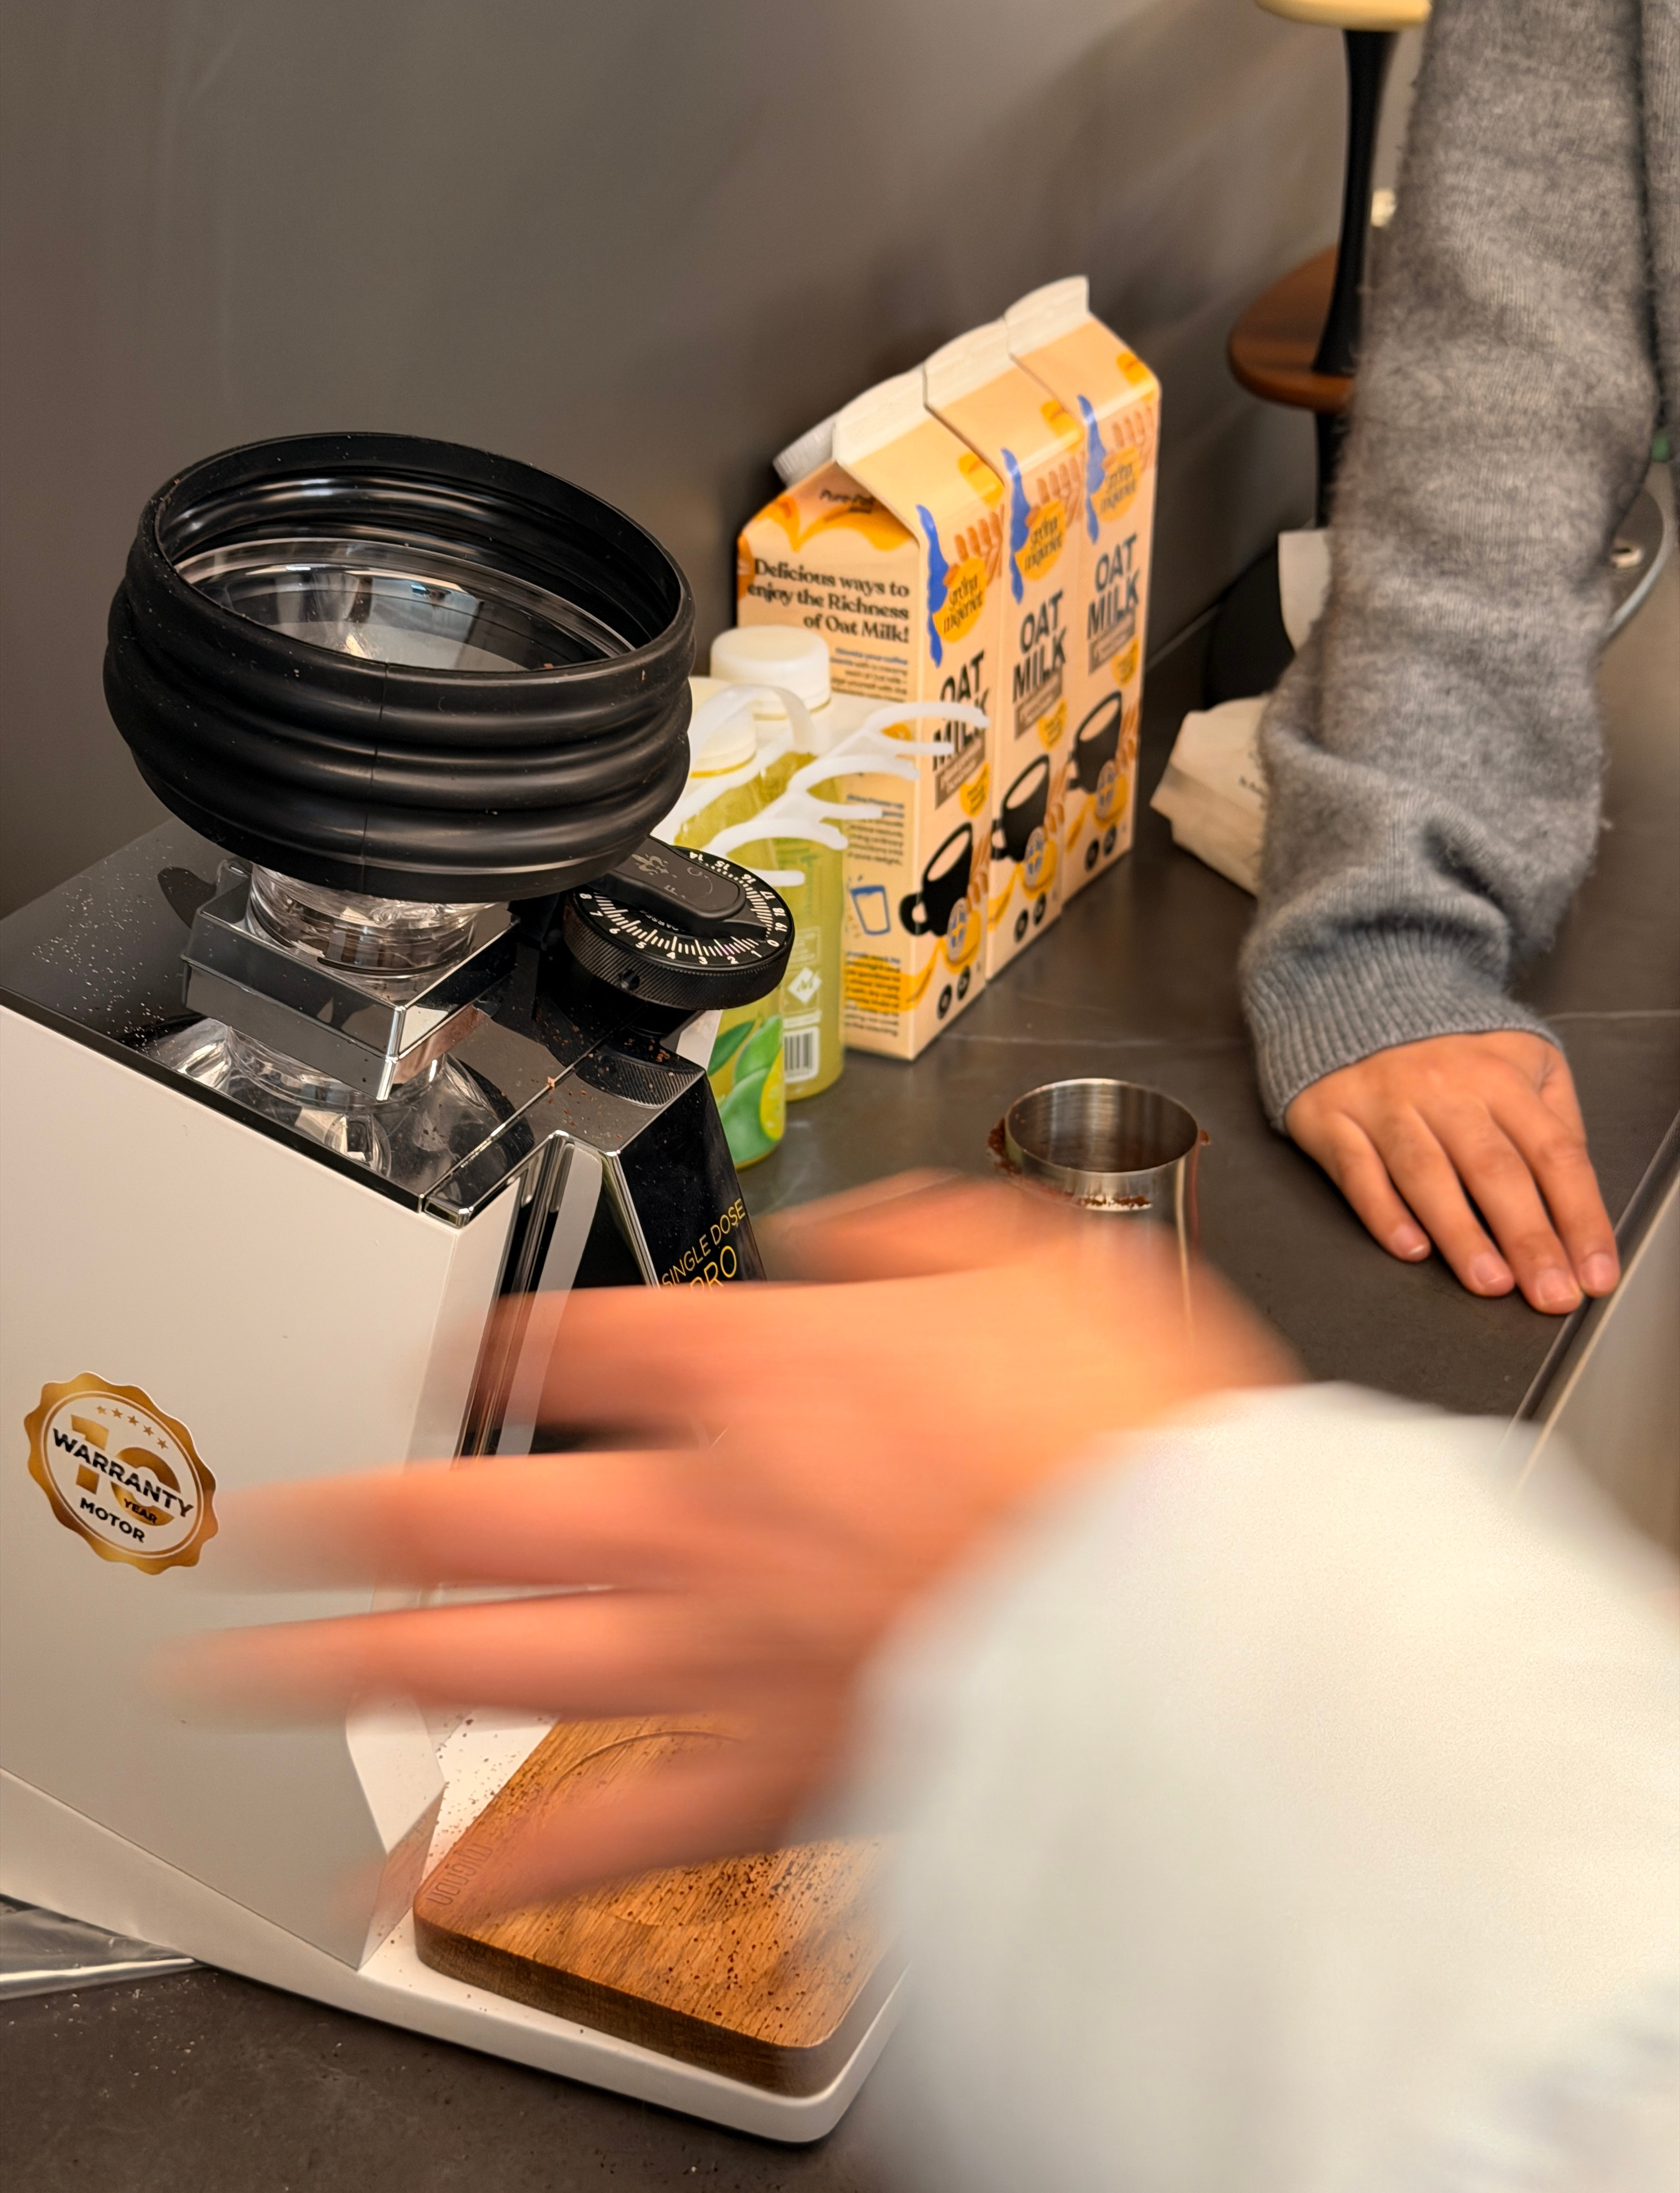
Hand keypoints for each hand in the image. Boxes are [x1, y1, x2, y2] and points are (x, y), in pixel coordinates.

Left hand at [188, 1176, 1291, 1904]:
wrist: (1203, 1613)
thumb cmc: (1132, 1439)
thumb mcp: (1033, 1254)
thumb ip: (908, 1234)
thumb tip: (833, 1239)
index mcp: (764, 1370)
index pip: (575, 1337)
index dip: (489, 1335)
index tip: (443, 1351)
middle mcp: (707, 1505)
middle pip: (470, 1505)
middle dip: (344, 1516)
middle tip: (257, 1525)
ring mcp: (721, 1647)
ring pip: (489, 1661)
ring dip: (353, 1670)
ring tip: (251, 1679)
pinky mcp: (769, 1770)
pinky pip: (612, 1829)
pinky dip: (515, 1866)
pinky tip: (431, 1890)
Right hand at [1284, 1033, 1619, 1310]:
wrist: (1352, 1003)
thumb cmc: (1448, 1053)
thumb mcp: (1521, 1061)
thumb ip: (1554, 1121)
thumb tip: (1577, 1204)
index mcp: (1500, 1076)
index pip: (1553, 1152)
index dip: (1580, 1217)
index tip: (1593, 1273)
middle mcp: (1443, 1088)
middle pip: (1494, 1168)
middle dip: (1528, 1238)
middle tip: (1549, 1293)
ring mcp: (1384, 1103)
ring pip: (1426, 1173)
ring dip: (1461, 1233)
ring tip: (1490, 1283)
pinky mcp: (1332, 1118)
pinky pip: (1357, 1171)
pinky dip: (1383, 1212)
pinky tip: (1410, 1250)